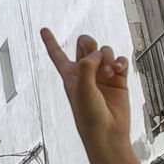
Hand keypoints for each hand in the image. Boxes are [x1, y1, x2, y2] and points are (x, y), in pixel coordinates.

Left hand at [40, 28, 131, 145]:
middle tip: (94, 55)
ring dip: (107, 57)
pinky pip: (120, 61)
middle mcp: (86, 72)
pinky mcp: (119, 80)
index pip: (57, 54)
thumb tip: (97, 53)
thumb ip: (86, 68)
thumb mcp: (82, 90)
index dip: (50, 41)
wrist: (107, 134)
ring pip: (105, 51)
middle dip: (89, 43)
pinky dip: (121, 62)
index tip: (43, 29)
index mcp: (70, 75)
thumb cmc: (89, 116)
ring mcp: (103, 75)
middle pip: (85, 45)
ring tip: (108, 73)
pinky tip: (119, 70)